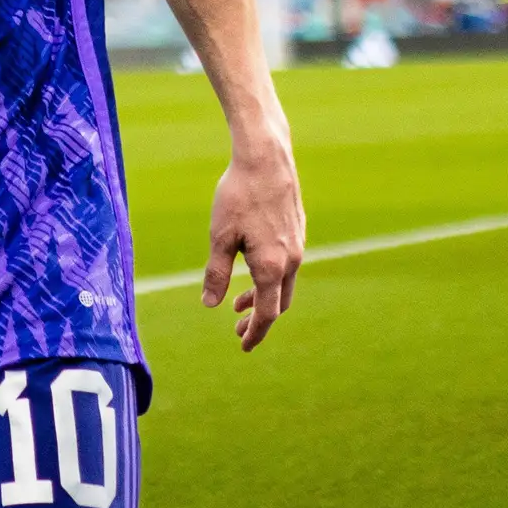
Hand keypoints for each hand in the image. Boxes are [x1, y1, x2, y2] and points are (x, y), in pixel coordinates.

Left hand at [203, 136, 302, 350]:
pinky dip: (271, 278)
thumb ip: (217, 274)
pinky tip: (252, 269)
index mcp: (272, 266)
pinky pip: (287, 266)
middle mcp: (291, 260)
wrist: (266, 159)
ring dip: (263, 298)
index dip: (255, 333)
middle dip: (259, 320)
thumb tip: (210, 305)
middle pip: (279, 303)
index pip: (266, 313)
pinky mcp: (297, 231)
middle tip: (238, 331)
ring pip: (283, 284)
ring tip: (238, 304)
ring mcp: (298, 246)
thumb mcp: (220, 236)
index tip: (243, 347)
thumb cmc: (239, 195)